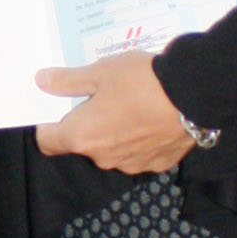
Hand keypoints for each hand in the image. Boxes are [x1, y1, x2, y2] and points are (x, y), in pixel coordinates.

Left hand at [34, 50, 194, 172]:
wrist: (194, 94)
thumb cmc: (141, 80)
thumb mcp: (101, 72)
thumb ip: (68, 80)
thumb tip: (42, 81)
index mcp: (82, 137)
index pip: (47, 142)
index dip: (47, 126)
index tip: (55, 110)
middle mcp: (102, 158)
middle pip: (82, 144)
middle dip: (87, 125)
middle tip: (101, 98)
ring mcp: (131, 165)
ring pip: (112, 150)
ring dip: (114, 133)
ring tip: (132, 106)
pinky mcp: (157, 165)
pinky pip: (139, 154)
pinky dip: (140, 140)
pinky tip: (152, 119)